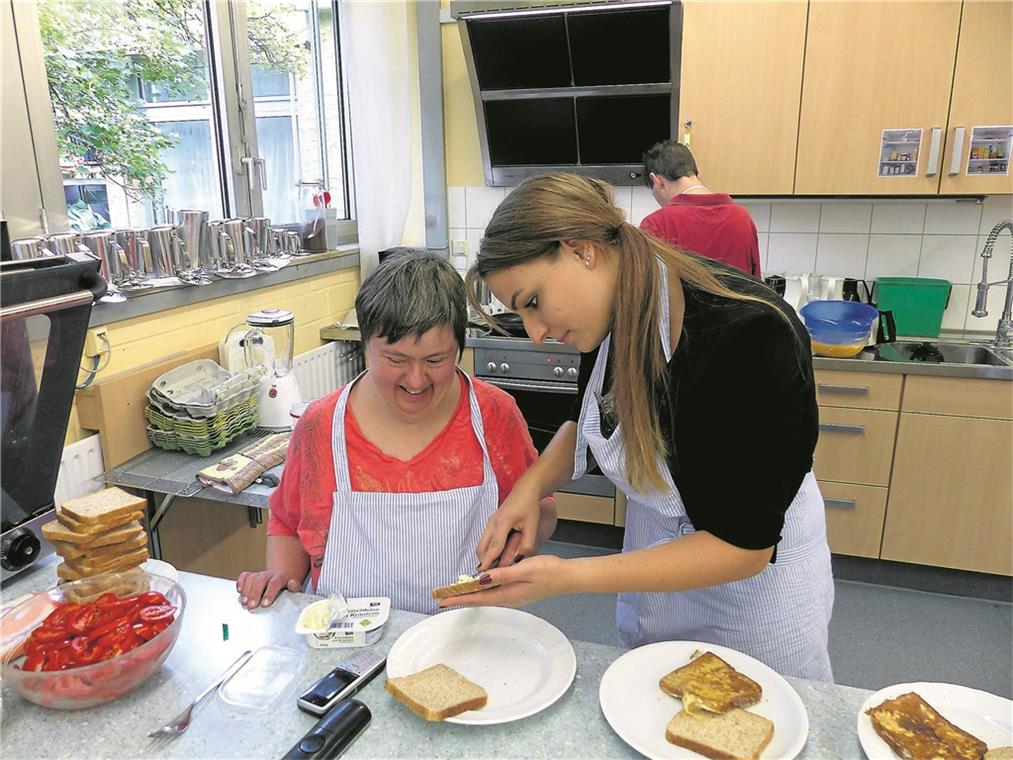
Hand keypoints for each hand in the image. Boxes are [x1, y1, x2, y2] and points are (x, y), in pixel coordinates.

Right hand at [236, 570, 300, 608]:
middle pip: (260, 581)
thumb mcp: (294, 587)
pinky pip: (244, 576)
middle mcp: (269, 574)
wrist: (280, 578)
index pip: (274, 583)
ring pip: (251, 579)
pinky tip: (239, 591)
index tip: (264, 604)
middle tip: (252, 606)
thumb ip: (294, 586)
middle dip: (255, 594)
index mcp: (281, 577)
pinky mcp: (251, 576)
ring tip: (244, 602)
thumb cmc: (286, 587)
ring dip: (246, 591)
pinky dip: (240, 582)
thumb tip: (293, 584)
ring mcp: (259, 574)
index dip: (269, 593)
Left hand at [440, 554, 567, 609]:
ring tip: (455, 592)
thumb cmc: (549, 571)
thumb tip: (481, 579)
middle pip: (479, 599)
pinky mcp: (517, 590)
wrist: (567, 576)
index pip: (477, 597)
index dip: (458, 598)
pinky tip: (480, 585)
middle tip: (443, 598)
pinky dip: (483, 589)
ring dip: (470, 594)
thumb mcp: (523, 569)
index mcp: (507, 594)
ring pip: (486, 595)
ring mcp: (513, 595)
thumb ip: (502, 574)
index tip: (442, 600)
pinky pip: (494, 592)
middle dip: (460, 598)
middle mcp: (508, 598)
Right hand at [477, 482, 541, 570]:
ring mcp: (490, 522)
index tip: (482, 574)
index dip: (488, 561)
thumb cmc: (529, 505)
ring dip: (485, 556)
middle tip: (488, 575)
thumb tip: (519, 558)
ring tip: (493, 568)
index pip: (494, 546)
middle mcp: (492, 522)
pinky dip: (488, 550)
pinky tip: (496, 556)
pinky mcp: (491, 523)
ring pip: (482, 544)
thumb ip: (527, 544)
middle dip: (483, 561)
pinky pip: (486, 540)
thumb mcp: (532, 526)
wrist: (525, 490)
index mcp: (503, 522)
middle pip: (482, 547)